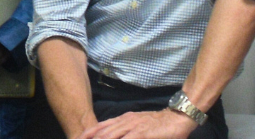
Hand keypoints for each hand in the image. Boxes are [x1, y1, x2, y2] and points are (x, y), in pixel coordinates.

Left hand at [76, 109, 197, 138]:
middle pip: (102, 132)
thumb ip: (127, 132)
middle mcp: (125, 122)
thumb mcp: (139, 126)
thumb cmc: (158, 125)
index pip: (101, 127)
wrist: (176, 117)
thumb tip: (119, 136)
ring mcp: (133, 126)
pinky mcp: (142, 133)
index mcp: (123, 120)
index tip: (78, 138)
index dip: (88, 134)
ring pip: (111, 135)